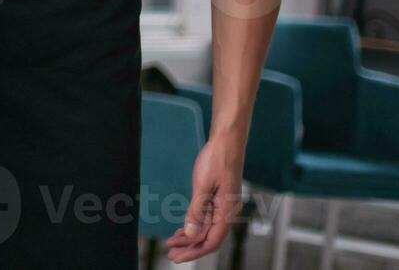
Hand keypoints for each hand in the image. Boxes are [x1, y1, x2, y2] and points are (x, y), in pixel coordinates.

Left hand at [165, 132, 244, 263]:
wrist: (226, 141)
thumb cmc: (217, 159)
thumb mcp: (203, 185)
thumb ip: (197, 210)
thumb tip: (191, 233)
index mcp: (228, 211)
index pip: (212, 241)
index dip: (195, 251)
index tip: (179, 257)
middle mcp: (227, 212)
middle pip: (208, 238)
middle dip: (190, 248)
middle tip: (171, 256)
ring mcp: (223, 206)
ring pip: (206, 229)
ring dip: (189, 238)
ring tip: (171, 244)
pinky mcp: (217, 199)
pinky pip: (205, 219)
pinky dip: (193, 225)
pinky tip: (181, 230)